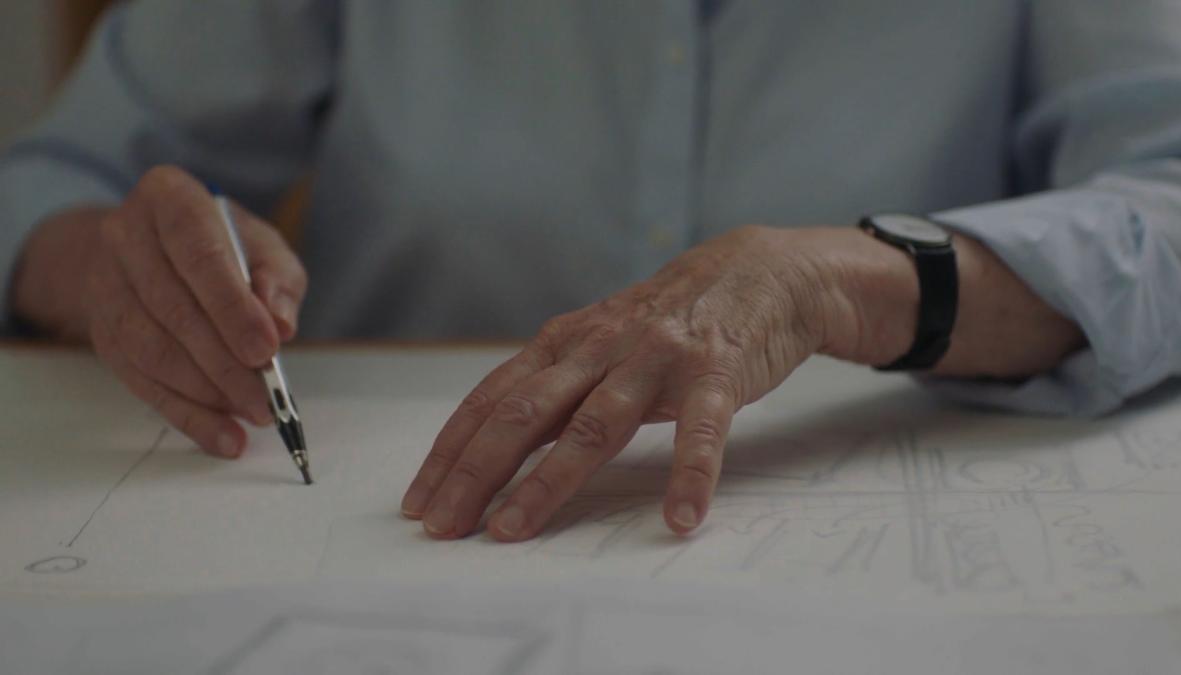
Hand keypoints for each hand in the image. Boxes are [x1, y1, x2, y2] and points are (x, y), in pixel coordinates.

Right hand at [13, 165, 307, 456]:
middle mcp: (125, 235)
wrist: (152, 246)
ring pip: (153, 350)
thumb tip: (280, 324)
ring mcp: (105, 284)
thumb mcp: (262, 245)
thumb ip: (277, 278)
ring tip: (252, 414)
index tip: (267, 349)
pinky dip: (185, 413)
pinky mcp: (101, 331)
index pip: (199, 254)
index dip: (233, 307)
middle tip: (267, 397)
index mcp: (168, 198)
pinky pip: (141, 381)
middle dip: (226, 362)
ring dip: (207, 392)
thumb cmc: (223, 244)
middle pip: (175, 309)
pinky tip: (222, 435)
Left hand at [402, 225, 881, 540]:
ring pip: (593, 425)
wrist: (759, 271)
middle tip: (442, 527)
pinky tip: (680, 517)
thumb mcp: (601, 341)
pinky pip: (700, 431)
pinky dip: (690, 475)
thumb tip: (495, 442)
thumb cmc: (669, 319)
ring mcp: (656, 359)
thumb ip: (557, 384)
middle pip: (523, 415)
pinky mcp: (715, 373)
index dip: (451, 452)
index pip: (492, 401)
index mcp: (565, 343)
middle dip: (475, 473)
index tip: (420, 502)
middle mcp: (600, 347)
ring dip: (548, 482)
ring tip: (513, 530)